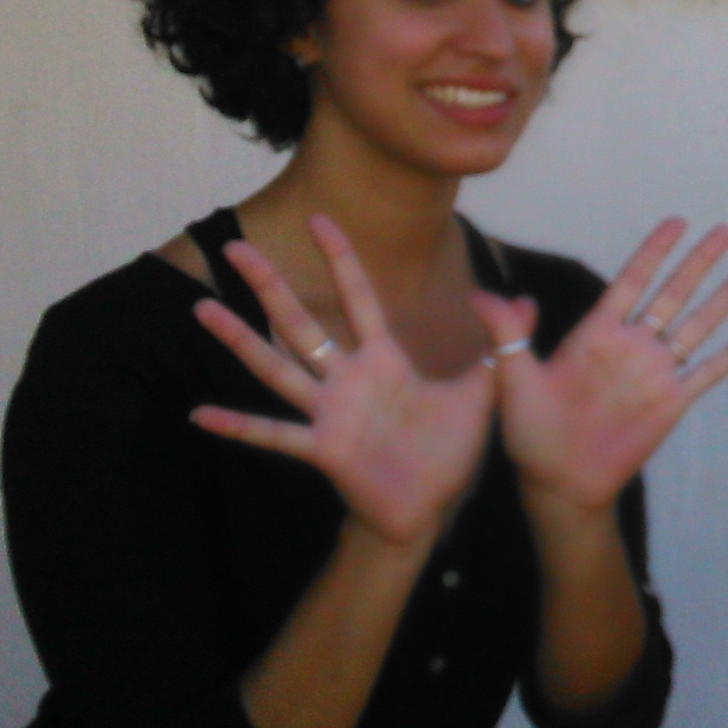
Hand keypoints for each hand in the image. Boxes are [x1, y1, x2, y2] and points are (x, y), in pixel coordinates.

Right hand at [190, 215, 494, 546]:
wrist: (429, 510)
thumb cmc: (446, 451)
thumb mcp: (482, 390)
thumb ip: (501, 343)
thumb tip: (527, 300)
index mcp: (383, 360)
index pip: (360, 297)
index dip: (341, 258)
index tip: (321, 218)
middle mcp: (348, 379)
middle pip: (302, 322)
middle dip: (270, 285)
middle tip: (236, 246)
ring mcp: (329, 413)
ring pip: (277, 368)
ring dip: (240, 340)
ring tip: (202, 309)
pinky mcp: (324, 449)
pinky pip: (275, 435)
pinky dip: (238, 426)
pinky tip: (199, 414)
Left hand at [479, 218, 727, 514]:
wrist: (558, 482)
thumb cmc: (530, 433)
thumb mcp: (511, 378)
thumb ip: (506, 334)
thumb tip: (477, 294)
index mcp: (597, 333)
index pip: (632, 280)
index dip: (655, 251)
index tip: (677, 222)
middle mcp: (632, 347)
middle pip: (674, 294)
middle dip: (700, 262)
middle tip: (726, 231)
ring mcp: (654, 374)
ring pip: (697, 326)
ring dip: (723, 299)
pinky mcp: (670, 404)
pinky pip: (705, 375)